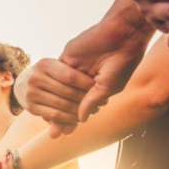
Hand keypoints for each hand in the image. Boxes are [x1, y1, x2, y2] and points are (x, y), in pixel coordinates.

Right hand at [14, 59, 93, 134]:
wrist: (25, 84)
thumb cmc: (50, 74)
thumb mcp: (57, 68)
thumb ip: (73, 74)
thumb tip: (96, 82)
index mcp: (44, 64)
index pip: (71, 76)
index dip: (87, 83)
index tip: (100, 88)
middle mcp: (35, 78)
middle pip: (68, 92)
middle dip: (87, 99)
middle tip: (102, 103)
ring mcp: (31, 93)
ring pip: (63, 105)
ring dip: (81, 111)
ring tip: (94, 111)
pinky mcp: (30, 108)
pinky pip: (55, 116)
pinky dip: (70, 118)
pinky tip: (80, 118)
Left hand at [57, 11, 151, 131]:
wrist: (121, 35)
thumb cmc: (121, 62)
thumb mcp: (108, 87)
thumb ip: (92, 101)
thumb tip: (80, 119)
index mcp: (96, 88)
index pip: (81, 107)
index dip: (73, 119)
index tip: (65, 133)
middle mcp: (83, 80)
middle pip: (68, 101)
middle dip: (62, 116)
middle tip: (55, 132)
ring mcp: (74, 70)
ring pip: (59, 91)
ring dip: (55, 106)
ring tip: (49, 121)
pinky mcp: (66, 59)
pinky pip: (55, 75)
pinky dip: (51, 88)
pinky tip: (46, 101)